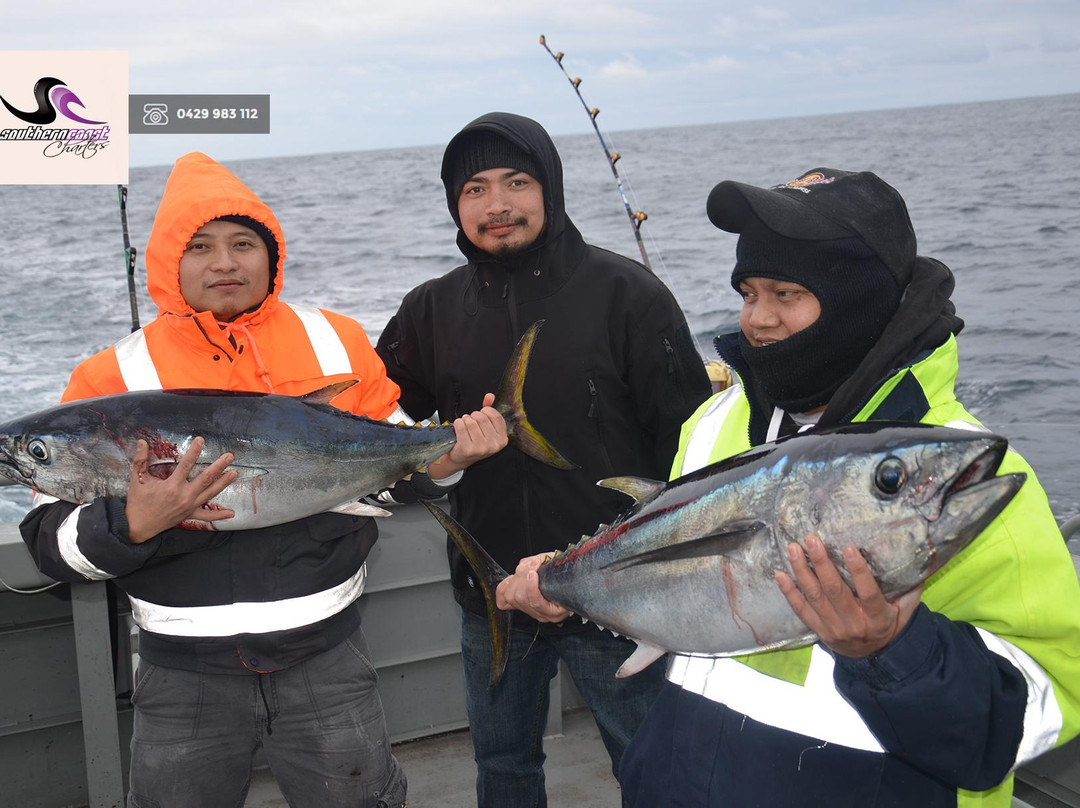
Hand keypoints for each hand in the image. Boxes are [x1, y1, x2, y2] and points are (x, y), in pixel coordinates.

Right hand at [125, 437, 237, 542]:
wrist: (138, 526)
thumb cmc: (138, 501)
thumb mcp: (137, 479)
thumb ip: (140, 460)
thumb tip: (142, 442)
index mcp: (172, 486)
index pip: (186, 465)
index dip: (194, 452)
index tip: (201, 440)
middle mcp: (184, 496)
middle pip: (205, 479)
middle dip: (219, 466)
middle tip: (229, 456)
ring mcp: (189, 507)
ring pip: (210, 493)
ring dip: (223, 483)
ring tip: (234, 473)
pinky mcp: (189, 515)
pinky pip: (206, 517)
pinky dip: (219, 515)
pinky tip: (231, 513)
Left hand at [428, 393, 507, 479]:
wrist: (461, 458)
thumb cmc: (474, 441)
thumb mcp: (486, 427)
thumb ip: (489, 410)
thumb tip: (490, 396)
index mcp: (502, 439)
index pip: (495, 416)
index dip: (485, 411)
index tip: (481, 414)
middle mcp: (493, 446)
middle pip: (481, 418)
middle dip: (473, 416)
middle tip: (470, 422)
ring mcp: (480, 449)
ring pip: (470, 422)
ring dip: (464, 420)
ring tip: (464, 426)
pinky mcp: (467, 450)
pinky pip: (460, 427)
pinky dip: (457, 424)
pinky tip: (458, 429)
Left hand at [495, 552, 573, 622]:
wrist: (572, 581)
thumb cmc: (567, 575)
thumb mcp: (561, 567)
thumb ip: (545, 563)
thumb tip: (530, 564)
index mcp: (555, 610)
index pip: (536, 603)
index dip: (531, 587)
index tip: (533, 572)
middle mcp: (541, 614)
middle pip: (520, 598)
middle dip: (522, 577)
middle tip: (532, 565)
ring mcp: (530, 612)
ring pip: (511, 597)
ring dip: (515, 579)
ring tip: (525, 569)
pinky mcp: (519, 607)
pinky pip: (503, 602)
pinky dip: (504, 588)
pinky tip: (514, 580)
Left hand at [775, 534, 922, 657]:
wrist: (875, 658)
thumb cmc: (891, 624)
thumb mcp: (907, 609)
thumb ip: (910, 587)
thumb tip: (917, 555)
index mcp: (878, 617)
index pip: (868, 592)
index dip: (858, 571)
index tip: (848, 547)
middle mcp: (853, 623)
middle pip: (835, 592)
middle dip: (821, 564)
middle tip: (811, 540)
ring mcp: (833, 628)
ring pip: (814, 598)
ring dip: (801, 571)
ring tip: (793, 549)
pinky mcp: (819, 630)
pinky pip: (801, 610)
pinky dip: (789, 592)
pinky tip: (779, 574)